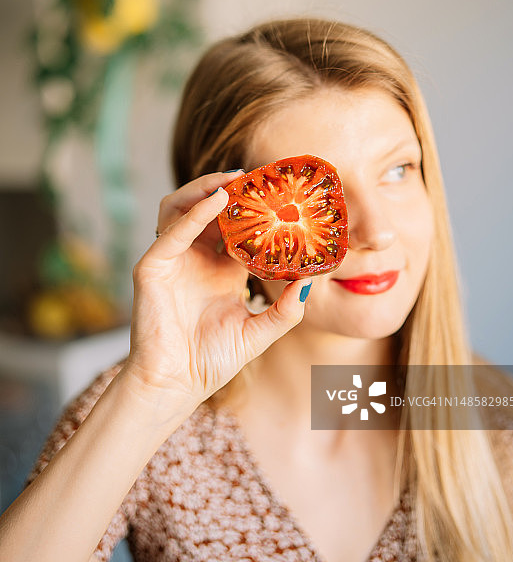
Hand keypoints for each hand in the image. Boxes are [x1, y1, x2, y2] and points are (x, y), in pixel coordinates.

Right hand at [124, 171, 311, 420]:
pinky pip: (172, 231)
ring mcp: (172, 259)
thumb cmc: (213, 360)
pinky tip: (217, 201)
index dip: (254, 207)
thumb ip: (285, 310)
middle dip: (228, 187)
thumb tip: (310, 283)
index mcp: (220, 268)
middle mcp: (195, 257)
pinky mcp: (152, 267)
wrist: (176, 385)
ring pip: (181, 207)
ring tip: (232, 181)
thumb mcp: (259, 332)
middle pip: (206, 207)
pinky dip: (194, 212)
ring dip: (205, 188)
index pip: (235, 224)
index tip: (279, 192)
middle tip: (256, 176)